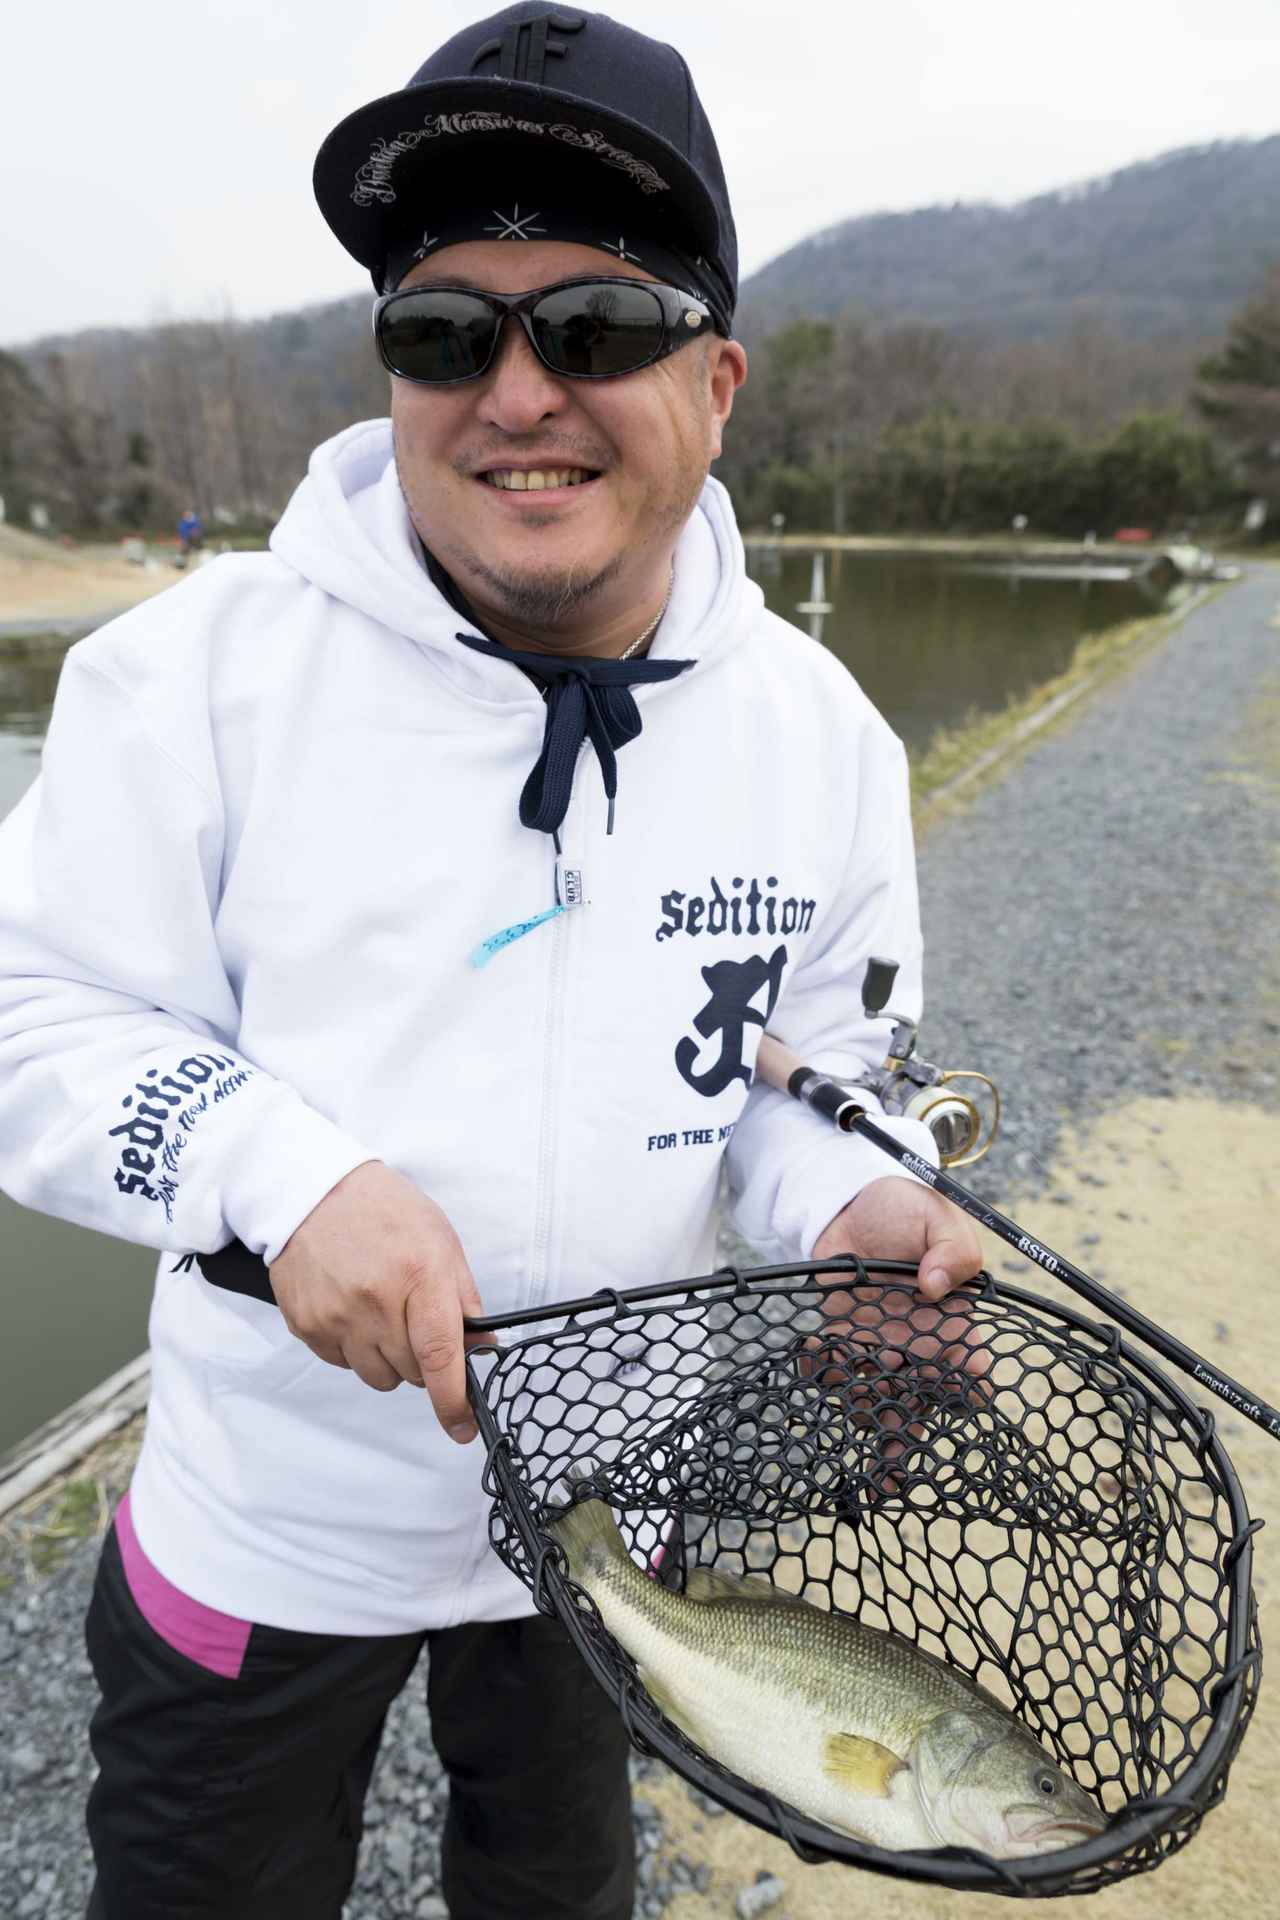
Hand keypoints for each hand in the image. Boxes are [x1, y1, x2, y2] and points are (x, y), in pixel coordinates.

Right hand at [268, 1161, 491, 1442]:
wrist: (312, 1191)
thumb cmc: (384, 1211)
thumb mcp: (441, 1241)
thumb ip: (463, 1299)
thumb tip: (481, 1349)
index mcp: (419, 1275)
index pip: (440, 1355)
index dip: (454, 1400)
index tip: (463, 1427)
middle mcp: (375, 1301)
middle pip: (412, 1373)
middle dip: (423, 1360)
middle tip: (416, 1322)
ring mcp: (336, 1316)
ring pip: (378, 1377)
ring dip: (389, 1359)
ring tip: (382, 1313)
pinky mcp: (307, 1325)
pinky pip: (343, 1364)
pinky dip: (355, 1348)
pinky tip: (354, 1309)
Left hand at [808, 1176, 989, 1477]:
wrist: (854, 1203)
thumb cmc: (908, 1210)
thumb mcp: (939, 1218)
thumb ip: (951, 1248)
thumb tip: (937, 1285)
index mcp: (957, 1323)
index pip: (972, 1370)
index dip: (967, 1387)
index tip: (958, 1387)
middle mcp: (922, 1346)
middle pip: (923, 1403)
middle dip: (908, 1434)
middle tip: (893, 1462)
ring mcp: (883, 1347)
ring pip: (878, 1398)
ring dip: (859, 1404)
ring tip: (840, 1382)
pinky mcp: (844, 1339)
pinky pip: (835, 1372)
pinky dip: (820, 1373)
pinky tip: (807, 1355)